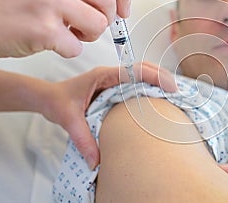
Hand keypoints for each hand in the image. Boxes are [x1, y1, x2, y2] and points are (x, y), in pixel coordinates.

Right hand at [0, 0, 130, 57]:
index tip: (122, 6)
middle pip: (109, 0)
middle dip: (105, 17)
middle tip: (89, 22)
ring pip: (99, 24)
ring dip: (89, 34)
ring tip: (70, 30)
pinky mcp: (43, 28)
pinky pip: (78, 46)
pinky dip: (70, 48)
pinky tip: (54, 40)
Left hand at [41, 62, 176, 169]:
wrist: (49, 99)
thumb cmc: (58, 101)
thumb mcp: (69, 119)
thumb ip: (83, 139)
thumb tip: (96, 160)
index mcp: (103, 75)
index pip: (135, 70)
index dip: (155, 76)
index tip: (170, 87)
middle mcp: (112, 75)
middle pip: (145, 68)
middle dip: (163, 76)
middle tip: (178, 91)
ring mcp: (116, 81)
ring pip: (143, 74)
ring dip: (160, 81)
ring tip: (174, 94)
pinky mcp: (117, 88)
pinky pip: (138, 84)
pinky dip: (152, 88)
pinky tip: (160, 99)